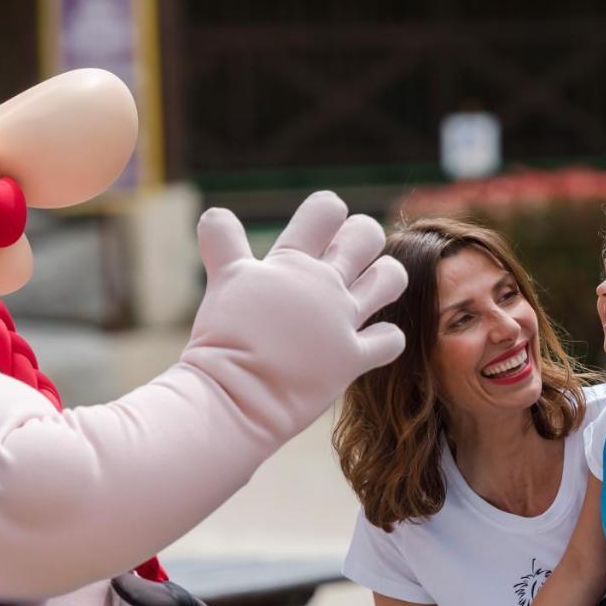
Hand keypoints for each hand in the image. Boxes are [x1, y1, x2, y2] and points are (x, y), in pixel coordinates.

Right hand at [181, 191, 406, 441]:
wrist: (234, 395)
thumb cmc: (222, 338)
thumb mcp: (223, 282)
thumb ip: (223, 243)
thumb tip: (214, 213)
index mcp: (291, 261)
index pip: (324, 210)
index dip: (328, 212)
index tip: (321, 228)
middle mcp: (323, 284)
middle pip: (366, 235)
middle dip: (363, 237)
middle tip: (348, 255)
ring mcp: (342, 320)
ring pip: (390, 278)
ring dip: (387, 277)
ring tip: (372, 287)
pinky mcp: (353, 358)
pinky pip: (391, 339)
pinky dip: (387, 338)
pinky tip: (372, 341)